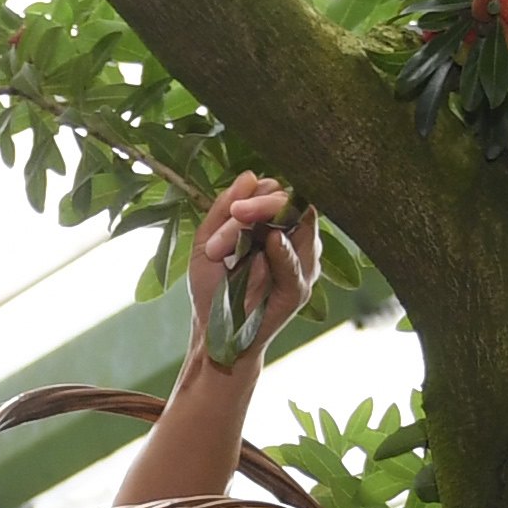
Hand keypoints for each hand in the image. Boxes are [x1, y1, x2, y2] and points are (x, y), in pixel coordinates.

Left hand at [187, 172, 317, 367]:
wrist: (212, 332)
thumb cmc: (211, 289)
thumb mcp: (207, 243)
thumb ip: (223, 209)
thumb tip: (250, 176)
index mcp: (271, 228)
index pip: (279, 195)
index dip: (260, 194)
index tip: (233, 207)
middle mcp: (292, 242)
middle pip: (293, 205)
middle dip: (264, 204)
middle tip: (236, 212)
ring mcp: (300, 265)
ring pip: (299, 229)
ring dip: (266, 225)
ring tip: (237, 232)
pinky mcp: (299, 290)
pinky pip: (299, 266)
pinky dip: (286, 252)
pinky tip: (272, 241)